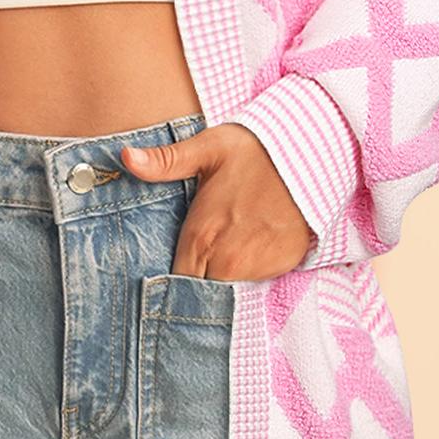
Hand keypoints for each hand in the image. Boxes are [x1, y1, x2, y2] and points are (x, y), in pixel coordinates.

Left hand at [120, 124, 313, 282]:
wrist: (313, 155)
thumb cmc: (257, 150)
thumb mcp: (209, 148)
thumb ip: (166, 161)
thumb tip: (125, 158)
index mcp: (200, 236)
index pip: (173, 282)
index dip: (169, 282)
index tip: (169, 274)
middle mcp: (225, 261)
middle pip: (198, 289)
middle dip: (196, 280)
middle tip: (202, 256)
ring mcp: (255, 268)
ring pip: (226, 287)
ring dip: (222, 276)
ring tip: (228, 246)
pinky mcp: (281, 266)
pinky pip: (255, 281)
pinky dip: (251, 270)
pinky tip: (252, 246)